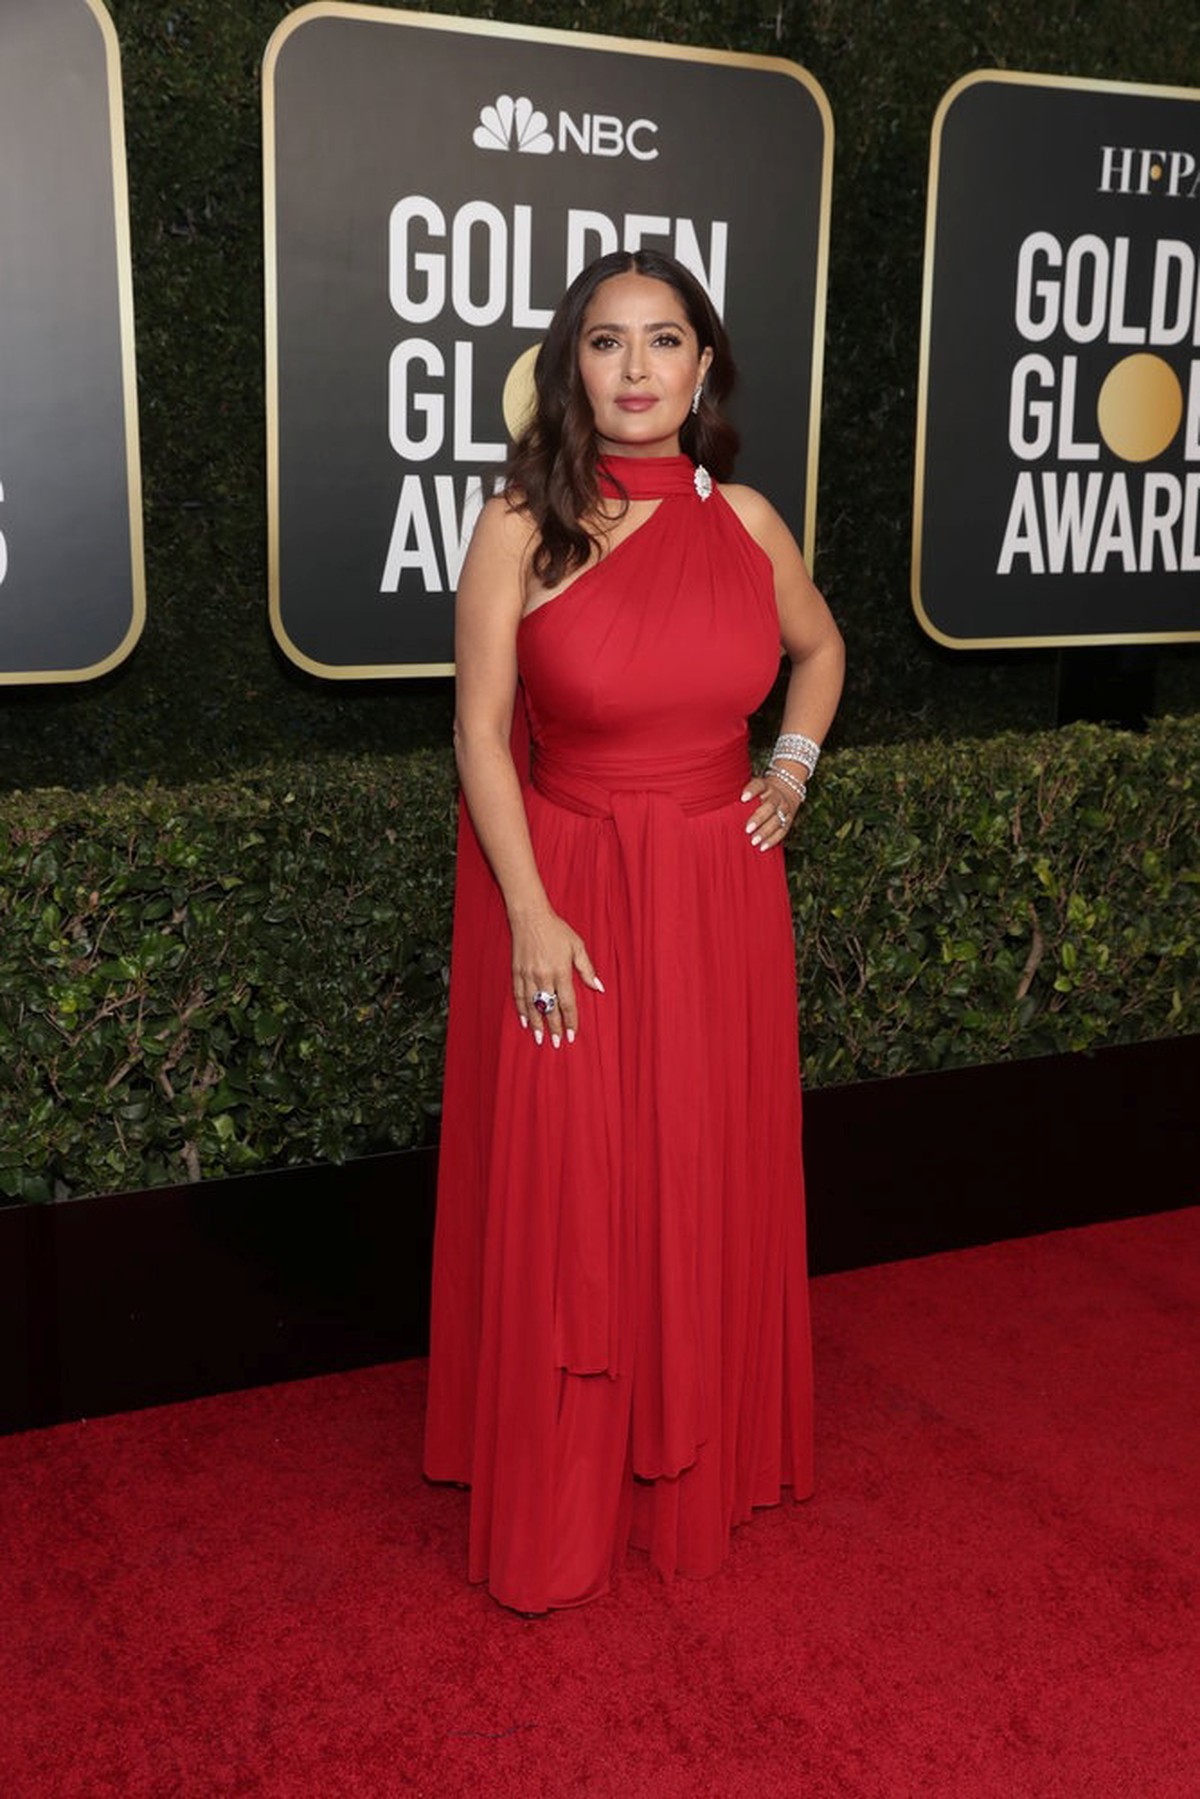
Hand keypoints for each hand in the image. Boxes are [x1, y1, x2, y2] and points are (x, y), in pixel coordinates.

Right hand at [511, 909, 603, 1045]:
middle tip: (556, 1043)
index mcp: (560, 971)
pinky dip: (521, 1010)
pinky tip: (525, 1021)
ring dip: (537, 1024)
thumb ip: (587, 969)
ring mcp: (528, 976)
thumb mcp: (577, 946)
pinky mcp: (516, 972)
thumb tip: (598, 987)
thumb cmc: (557, 930)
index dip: (570, 1021)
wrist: (530, 917)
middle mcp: (543, 977)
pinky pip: (518, 996)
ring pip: (533, 1006)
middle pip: (550, 1009)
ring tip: (539, 1038)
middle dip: (554, 1028)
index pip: (567, 1003)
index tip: (572, 1035)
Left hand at [740, 773, 800, 850]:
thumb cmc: (761, 792)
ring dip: (765, 832)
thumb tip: (718, 802)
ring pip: (777, 820)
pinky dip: (773, 839)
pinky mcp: (788, 820)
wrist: (787, 788)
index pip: (759, 785)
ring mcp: (783, 808)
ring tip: (754, 841)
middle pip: (770, 806)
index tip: (743, 798)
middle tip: (747, 829)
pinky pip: (782, 831)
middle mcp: (776, 796)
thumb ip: (739, 793)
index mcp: (765, 786)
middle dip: (759, 818)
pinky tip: (763, 847)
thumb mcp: (754, 787)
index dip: (752, 791)